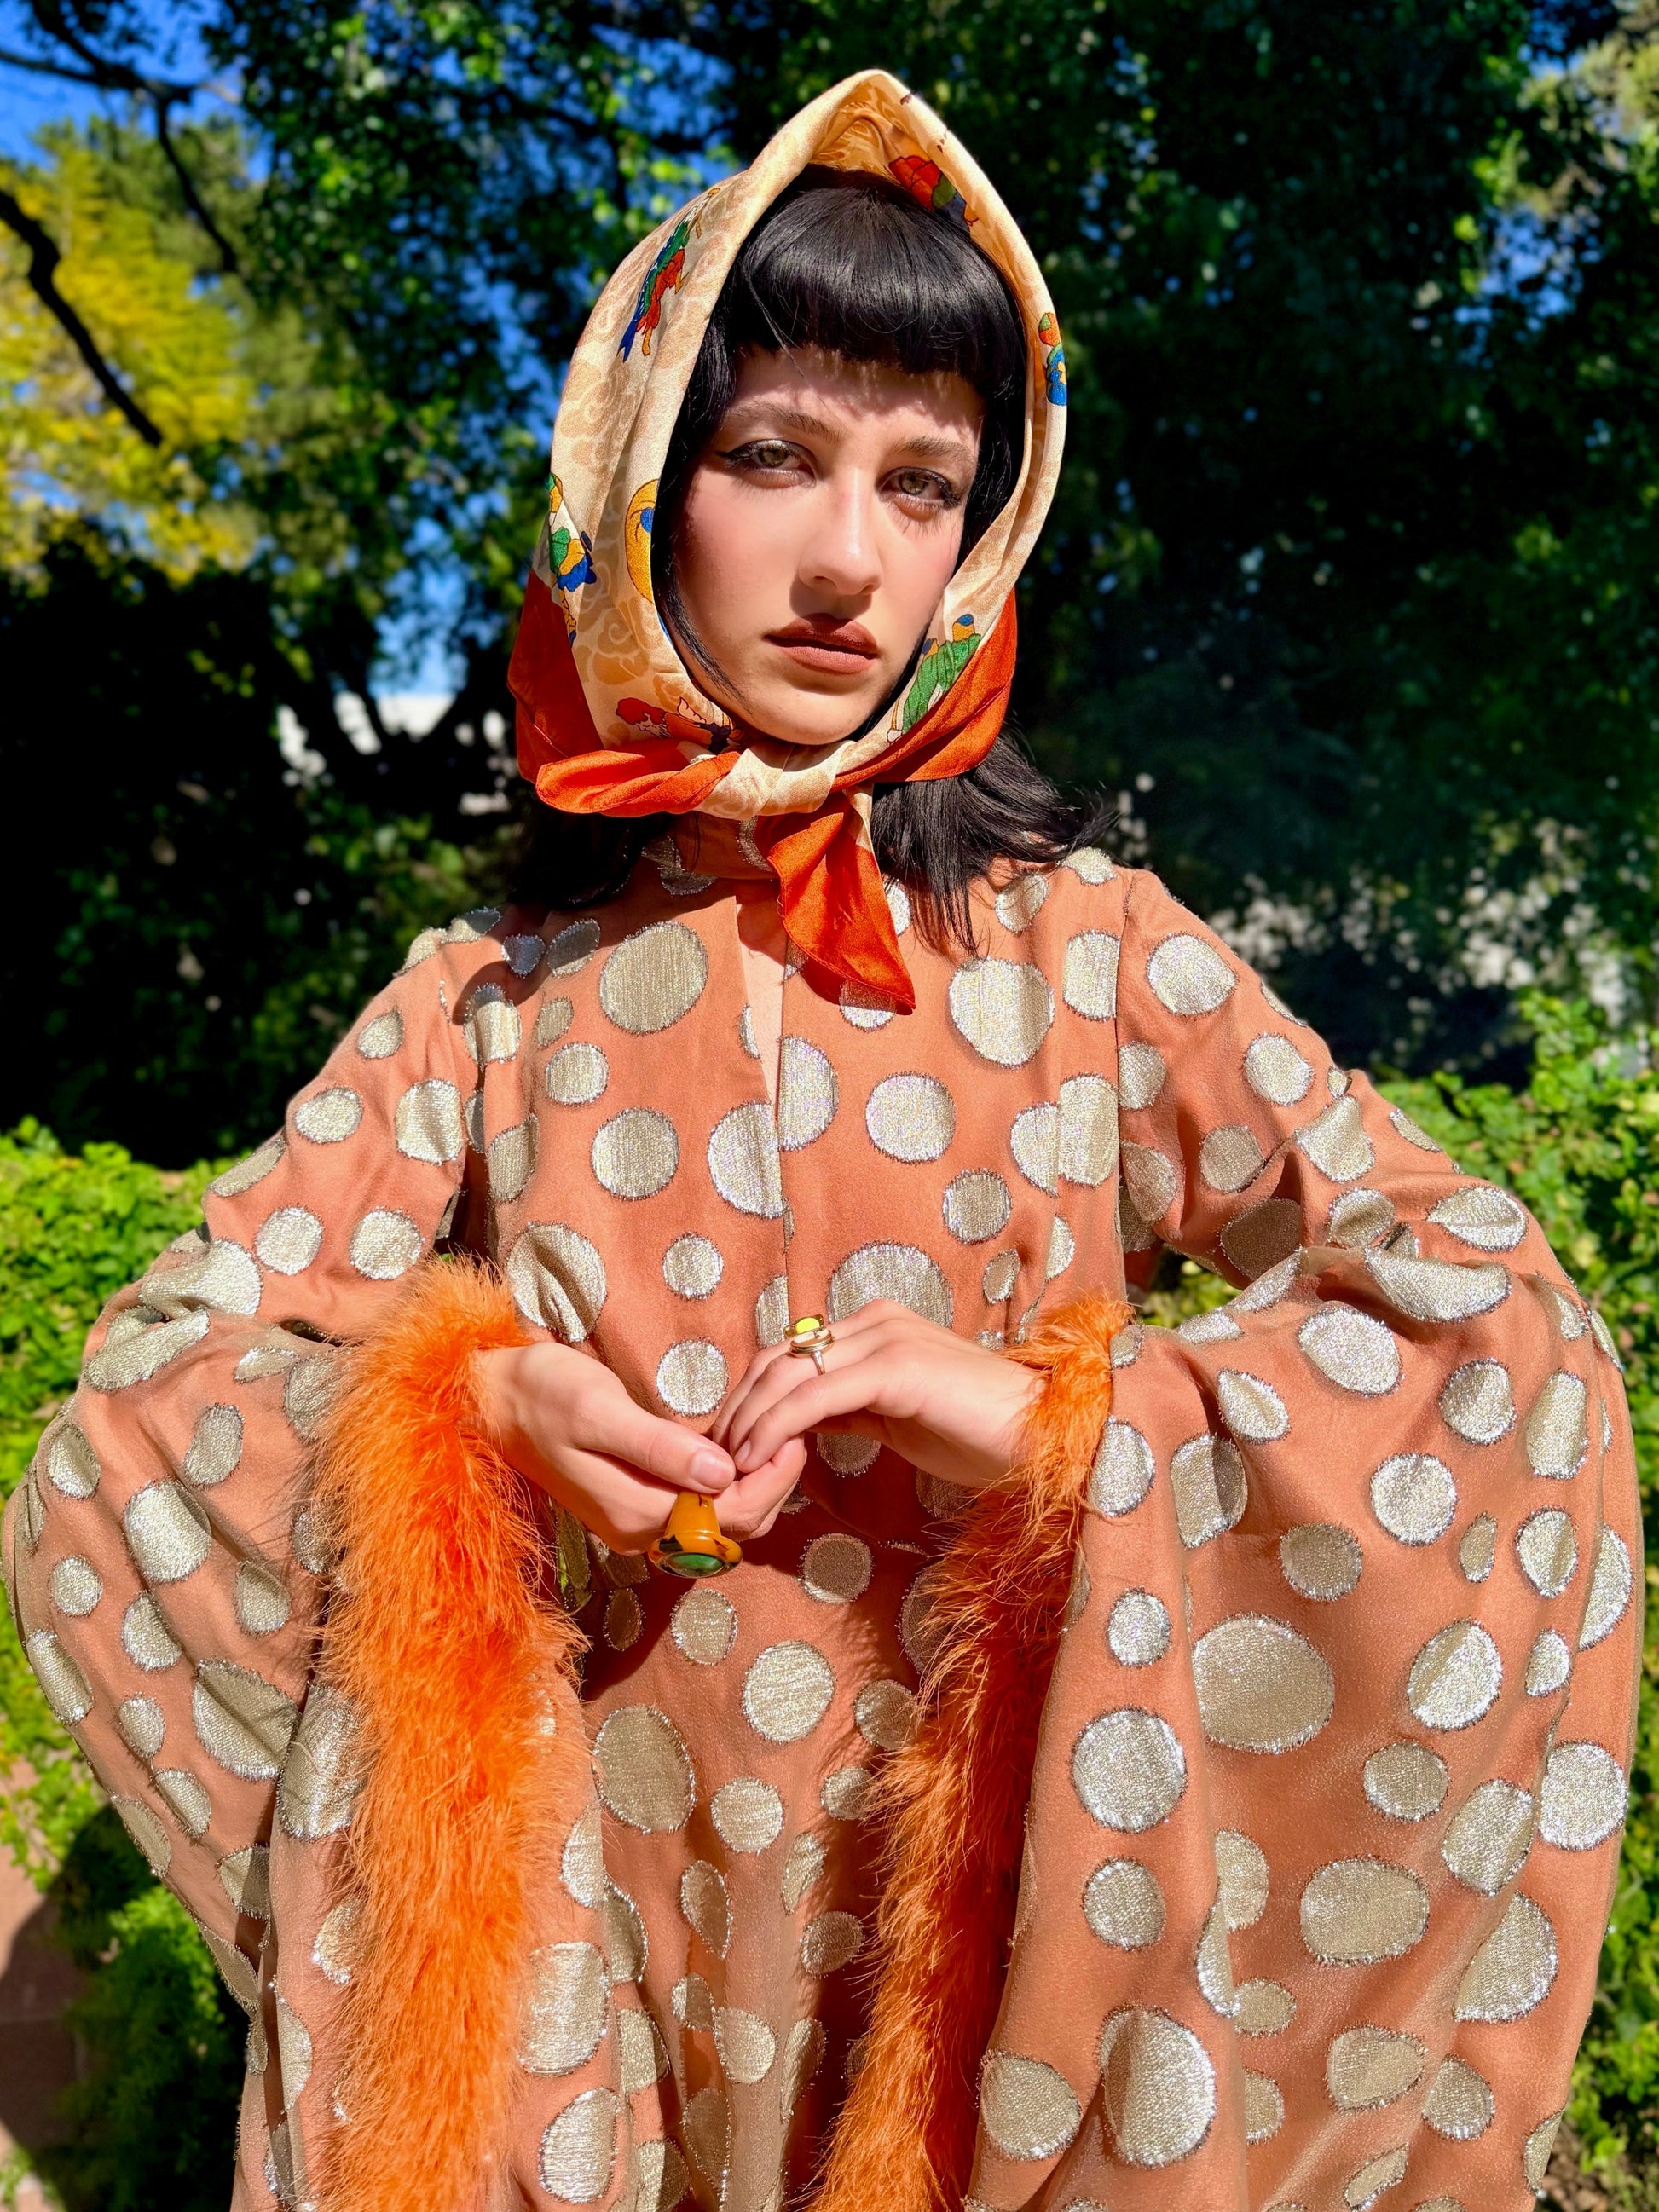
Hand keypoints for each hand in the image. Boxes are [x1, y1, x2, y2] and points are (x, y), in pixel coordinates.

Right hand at [475, 1341, 806, 1553]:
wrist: (491, 1403)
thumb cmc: (543, 1394)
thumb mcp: (602, 1411)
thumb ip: (662, 1448)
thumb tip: (723, 1475)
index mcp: (637, 1514)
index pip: (730, 1517)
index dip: (772, 1480)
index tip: (797, 1434)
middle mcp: (641, 1532)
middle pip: (732, 1529)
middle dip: (772, 1486)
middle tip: (797, 1432)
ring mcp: (636, 1524)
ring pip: (719, 1526)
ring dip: (754, 1490)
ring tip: (775, 1439)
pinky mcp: (633, 1507)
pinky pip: (698, 1514)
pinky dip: (729, 1491)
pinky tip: (737, 1451)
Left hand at [714, 1302, 1039, 1491]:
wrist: (1049, 1440)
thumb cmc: (983, 1437)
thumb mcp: (900, 1420)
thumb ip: (853, 1410)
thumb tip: (803, 1425)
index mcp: (878, 1328)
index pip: (792, 1354)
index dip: (751, 1396)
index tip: (729, 1443)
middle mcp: (876, 1322)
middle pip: (778, 1357)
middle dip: (738, 1408)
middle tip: (715, 1459)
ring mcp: (885, 1340)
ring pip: (787, 1374)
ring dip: (747, 1421)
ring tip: (728, 1466)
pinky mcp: (894, 1369)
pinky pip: (813, 1398)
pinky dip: (775, 1428)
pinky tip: (758, 1459)